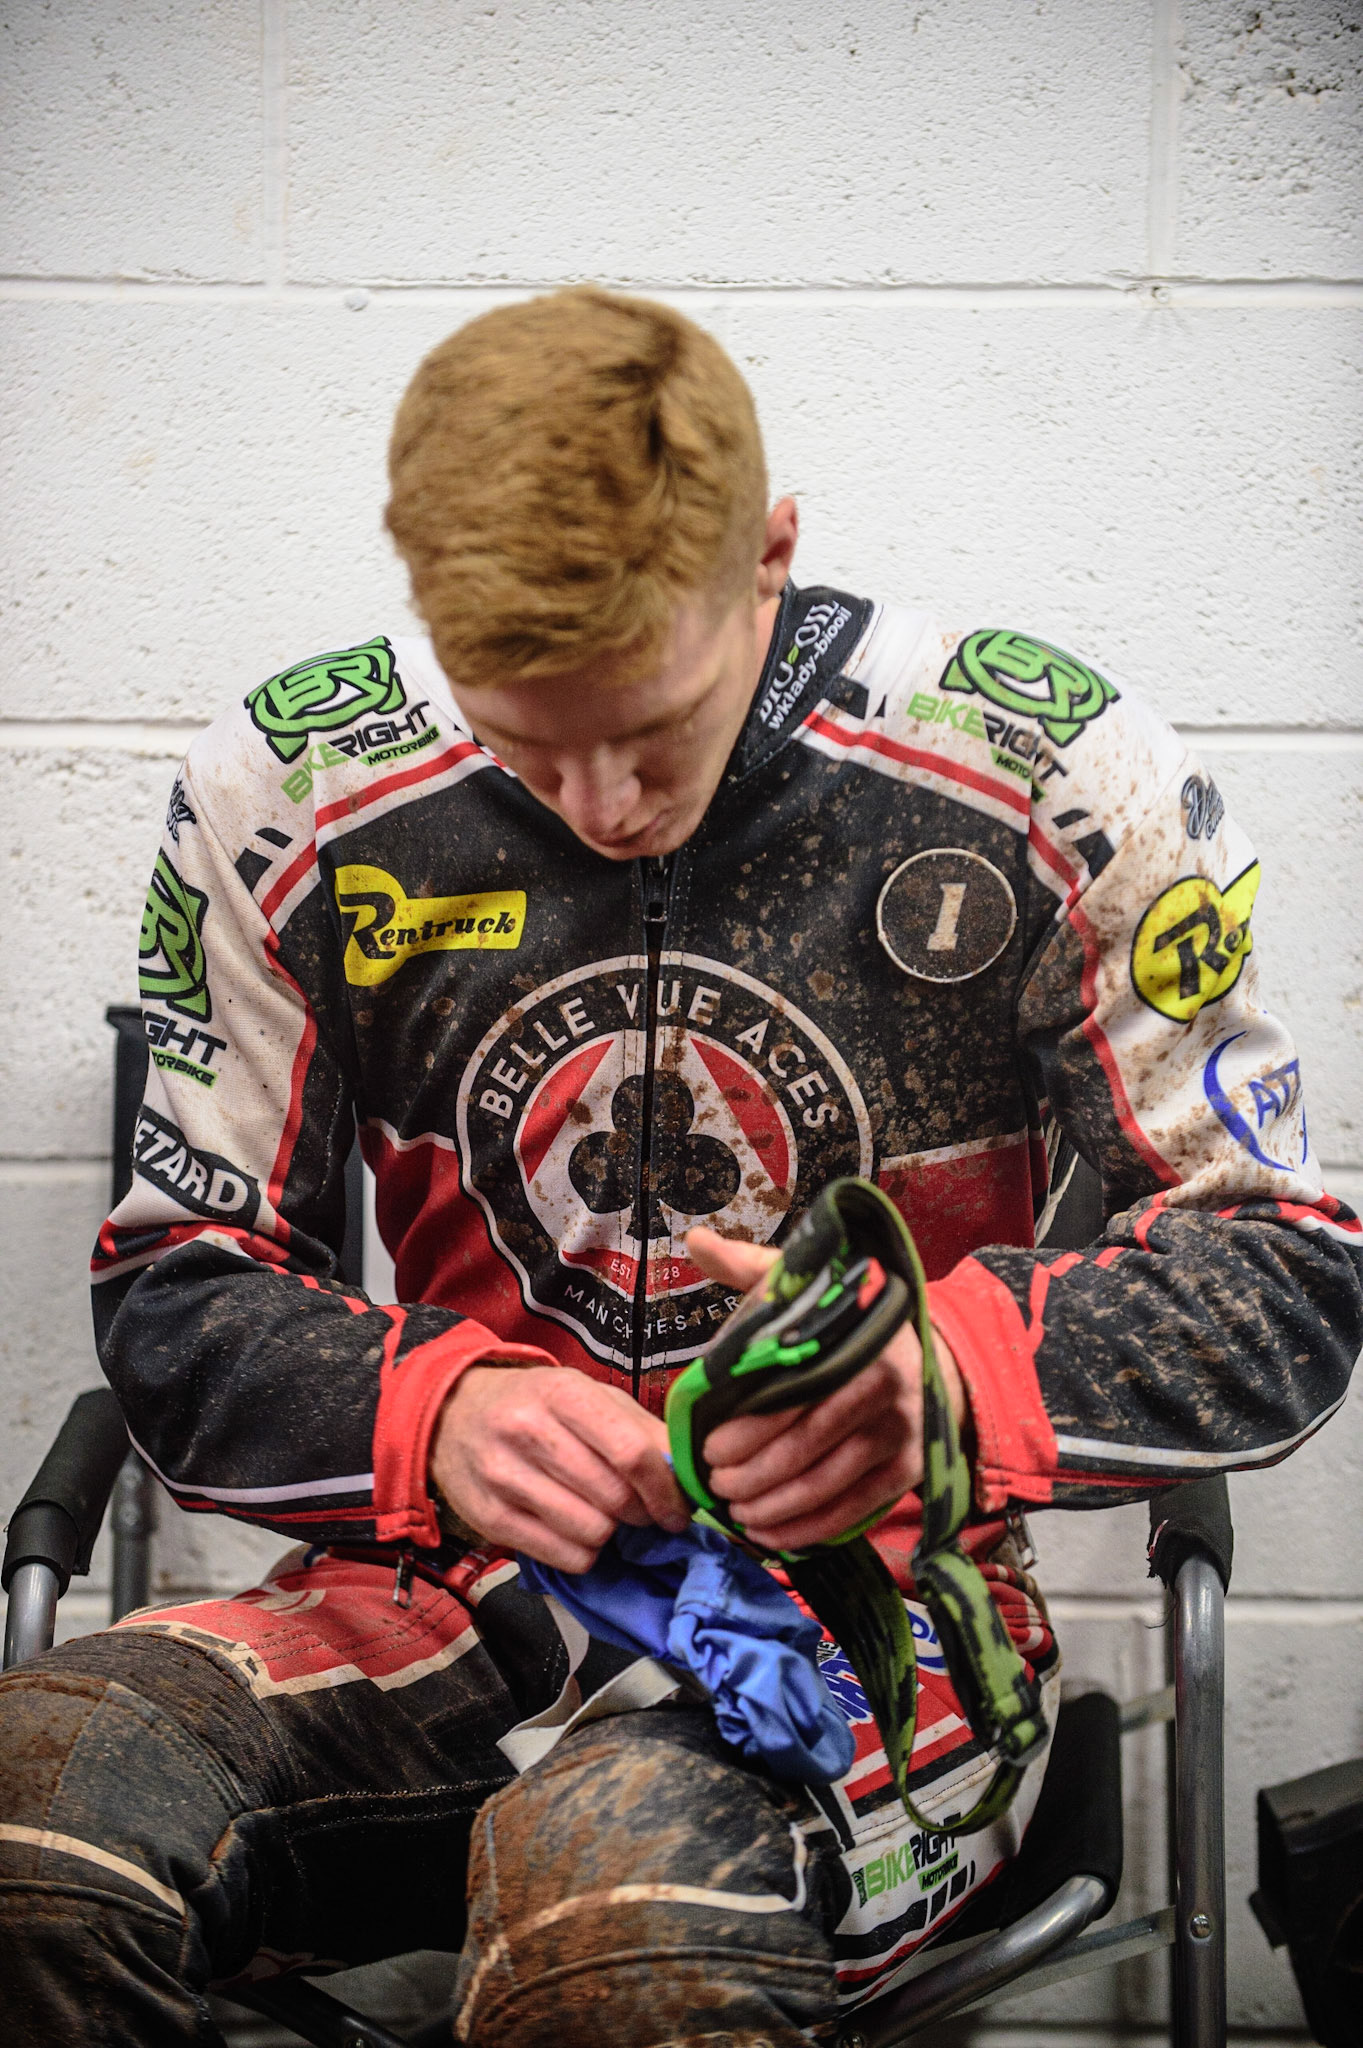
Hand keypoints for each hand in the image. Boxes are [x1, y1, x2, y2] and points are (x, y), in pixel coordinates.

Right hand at [430, 1365, 690, 1571]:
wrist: (453, 1412)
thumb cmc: (535, 1403)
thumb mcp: (587, 1395)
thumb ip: (640, 1428)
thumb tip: (688, 1470)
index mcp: (563, 1394)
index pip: (632, 1453)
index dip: (665, 1490)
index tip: (677, 1508)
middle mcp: (527, 1431)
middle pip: (614, 1496)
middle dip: (641, 1512)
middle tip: (640, 1510)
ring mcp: (503, 1476)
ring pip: (591, 1532)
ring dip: (610, 1533)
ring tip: (602, 1514)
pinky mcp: (488, 1518)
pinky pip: (563, 1557)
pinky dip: (583, 1552)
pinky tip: (576, 1530)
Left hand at [685, 1227, 966, 1552]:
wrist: (923, 1350)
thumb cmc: (842, 1320)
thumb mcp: (806, 1285)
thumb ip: (751, 1267)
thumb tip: (697, 1240)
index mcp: (855, 1340)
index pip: (790, 1397)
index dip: (746, 1430)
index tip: (708, 1449)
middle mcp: (885, 1387)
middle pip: (805, 1447)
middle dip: (751, 1476)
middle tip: (715, 1486)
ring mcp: (901, 1433)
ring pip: (826, 1485)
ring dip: (773, 1507)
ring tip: (736, 1510)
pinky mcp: (909, 1470)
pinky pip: (854, 1510)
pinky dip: (808, 1529)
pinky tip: (770, 1533)